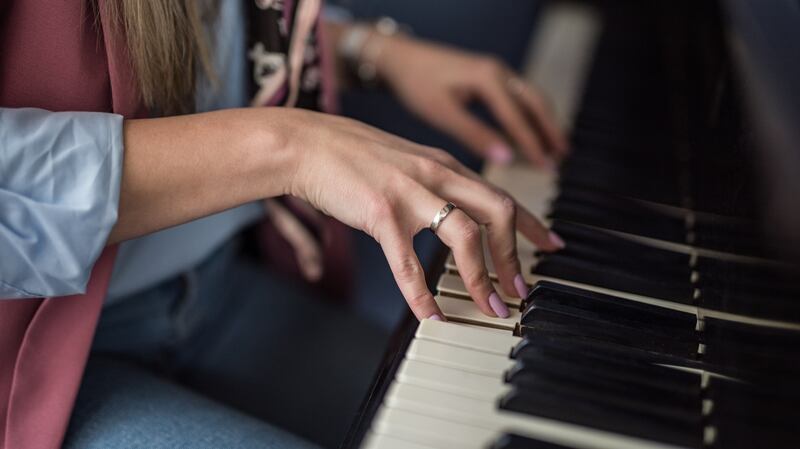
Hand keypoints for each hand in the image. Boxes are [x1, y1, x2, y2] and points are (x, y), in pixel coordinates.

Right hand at [281, 108, 564, 319]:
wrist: (305, 144)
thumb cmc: (351, 156)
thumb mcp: (404, 161)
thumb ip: (432, 182)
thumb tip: (450, 209)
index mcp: (443, 164)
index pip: (501, 194)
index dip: (532, 223)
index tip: (551, 245)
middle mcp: (435, 174)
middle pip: (497, 212)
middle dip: (515, 256)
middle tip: (521, 290)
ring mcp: (409, 192)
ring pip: (465, 236)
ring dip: (483, 277)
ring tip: (490, 307)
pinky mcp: (380, 212)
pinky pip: (409, 262)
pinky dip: (423, 294)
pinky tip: (431, 315)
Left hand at [374, 35, 567, 167]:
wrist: (399, 57)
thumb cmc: (416, 83)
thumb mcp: (443, 112)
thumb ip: (475, 135)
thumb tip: (506, 158)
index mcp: (488, 80)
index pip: (519, 118)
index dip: (534, 145)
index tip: (547, 168)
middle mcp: (498, 72)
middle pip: (536, 104)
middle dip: (551, 131)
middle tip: (563, 157)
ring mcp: (495, 71)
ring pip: (530, 98)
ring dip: (545, 122)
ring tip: (555, 147)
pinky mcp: (489, 75)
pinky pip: (519, 96)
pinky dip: (530, 115)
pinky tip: (530, 131)